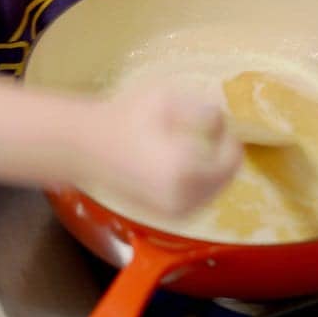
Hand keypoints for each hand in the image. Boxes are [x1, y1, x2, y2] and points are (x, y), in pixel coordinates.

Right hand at [78, 80, 242, 216]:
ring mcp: (174, 212)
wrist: (85, 146)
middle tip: (208, 134)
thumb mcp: (166, 99)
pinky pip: (198, 201)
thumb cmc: (123, 117)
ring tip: (192, 146)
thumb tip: (224, 121)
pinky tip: (182, 164)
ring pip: (214, 192)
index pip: (232, 158)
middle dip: (222, 155)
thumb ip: (203, 109)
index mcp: (186, 169)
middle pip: (227, 178)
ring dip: (212, 171)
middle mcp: (184, 198)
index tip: (217, 124)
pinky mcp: (166, 217)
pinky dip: (198, 184)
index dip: (229, 137)